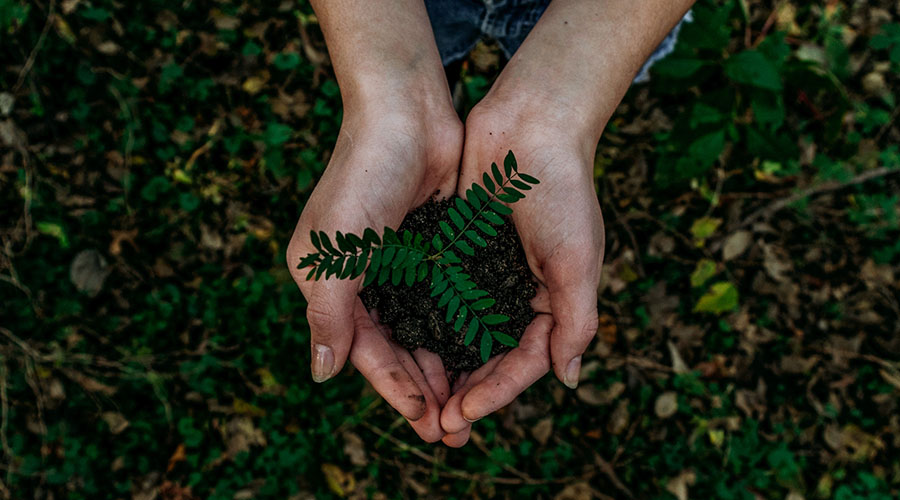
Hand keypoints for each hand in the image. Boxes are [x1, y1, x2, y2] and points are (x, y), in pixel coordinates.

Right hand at [286, 104, 462, 441]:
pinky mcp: (433, 248)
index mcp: (330, 284)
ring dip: (445, 367)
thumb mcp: (335, 252)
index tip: (425, 421)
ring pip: (424, 330)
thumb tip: (322, 375)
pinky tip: (483, 355)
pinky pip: (447, 300)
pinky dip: (461, 329)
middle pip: (396, 348)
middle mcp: (364, 280)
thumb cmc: (362, 177)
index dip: (394, 388)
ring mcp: (400, 265)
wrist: (406, 112)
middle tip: (454, 430)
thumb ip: (328, 315)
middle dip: (423, 389)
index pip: (364, 350)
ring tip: (471, 404)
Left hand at [438, 102, 604, 446]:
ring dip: (442, 368)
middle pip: (490, 357)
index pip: (525, 362)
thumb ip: (576, 320)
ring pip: (461, 334)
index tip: (464, 414)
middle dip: (466, 392)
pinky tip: (403, 346)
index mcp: (553, 301)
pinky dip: (426, 323)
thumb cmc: (562, 190)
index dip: (496, 392)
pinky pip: (440, 297)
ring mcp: (486, 274)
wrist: (530, 124)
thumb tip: (568, 379)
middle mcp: (518, 293)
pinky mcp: (458, 251)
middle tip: (437, 425)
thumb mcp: (577, 260)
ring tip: (418, 399)